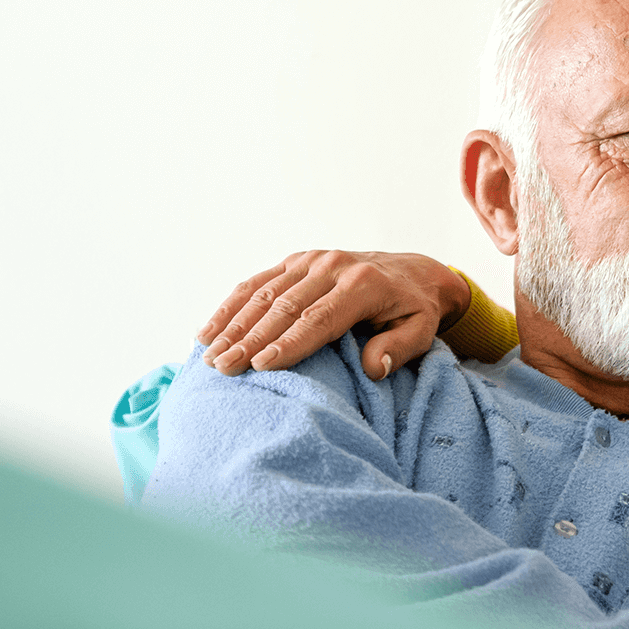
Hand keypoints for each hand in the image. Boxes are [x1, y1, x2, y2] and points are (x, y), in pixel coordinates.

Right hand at [197, 251, 470, 379]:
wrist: (412, 272)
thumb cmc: (414, 310)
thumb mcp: (421, 330)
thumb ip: (399, 348)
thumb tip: (373, 368)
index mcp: (363, 284)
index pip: (320, 318)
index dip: (289, 343)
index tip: (262, 366)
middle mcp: (332, 266)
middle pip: (283, 306)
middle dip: (251, 339)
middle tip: (224, 369)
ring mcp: (310, 260)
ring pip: (263, 293)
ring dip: (233, 325)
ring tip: (209, 357)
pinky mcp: (296, 261)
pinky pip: (257, 282)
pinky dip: (230, 306)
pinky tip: (207, 331)